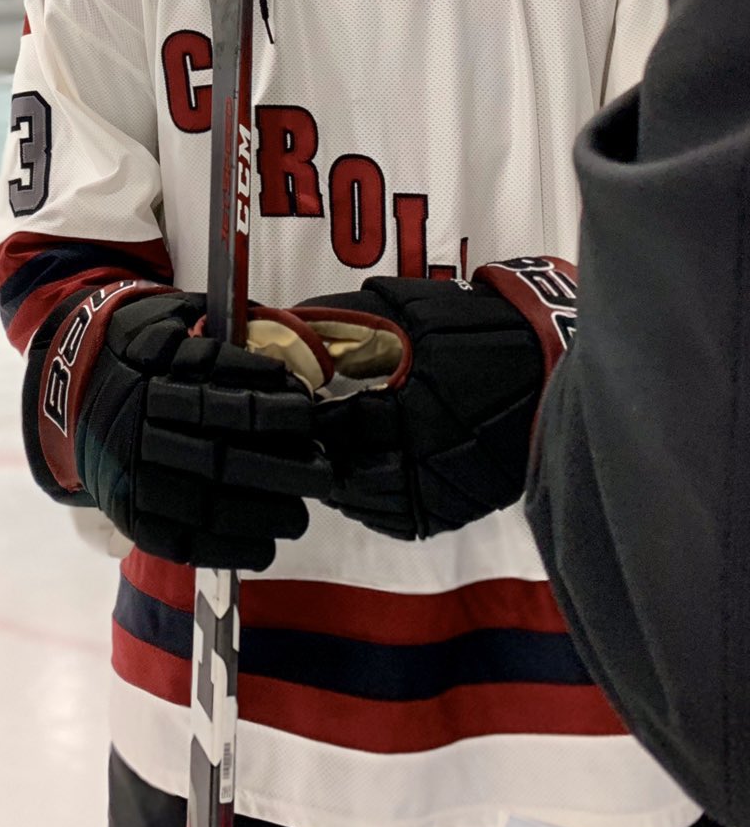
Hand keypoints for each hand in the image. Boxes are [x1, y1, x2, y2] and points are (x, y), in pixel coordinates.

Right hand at [23, 284, 332, 568]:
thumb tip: (281, 349)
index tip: (308, 415)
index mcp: (151, 376)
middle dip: (281, 470)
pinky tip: (263, 545)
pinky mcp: (127, 510)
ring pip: (203, 503)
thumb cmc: (137, 348)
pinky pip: (179, 540)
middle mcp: (139, 425)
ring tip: (299, 514)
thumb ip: (218, 333)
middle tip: (322, 473)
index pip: (223, 399)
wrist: (66, 383)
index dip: (272, 410)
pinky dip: (225, 548)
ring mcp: (130, 472)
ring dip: (261, 513)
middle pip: (221, 457)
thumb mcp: (166, 317)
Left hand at [296, 260, 575, 540]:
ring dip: (340, 475)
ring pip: (364, 502)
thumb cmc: (474, 329)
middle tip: (305, 424)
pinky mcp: (453, 512)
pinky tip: (364, 468)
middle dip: (318, 447)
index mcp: (412, 415)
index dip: (304, 413)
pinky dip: (371, 498)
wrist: (546, 361)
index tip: (291, 398)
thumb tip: (280, 318)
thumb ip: (342, 317)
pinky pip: (394, 518)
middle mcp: (426, 467)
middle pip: (342, 472)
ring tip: (333, 444)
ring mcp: (441, 496)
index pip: (331, 429)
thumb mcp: (407, 309)